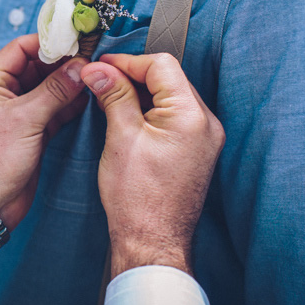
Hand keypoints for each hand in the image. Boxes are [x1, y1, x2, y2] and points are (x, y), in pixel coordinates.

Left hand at [0, 34, 88, 224]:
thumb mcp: (25, 119)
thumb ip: (54, 91)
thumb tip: (79, 67)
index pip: (20, 50)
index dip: (47, 43)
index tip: (75, 41)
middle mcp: (3, 95)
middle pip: (36, 68)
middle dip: (63, 64)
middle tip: (91, 60)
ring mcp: (18, 114)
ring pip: (47, 90)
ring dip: (69, 84)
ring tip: (94, 77)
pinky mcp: (31, 132)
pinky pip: (53, 111)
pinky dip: (69, 105)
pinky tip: (88, 99)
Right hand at [81, 53, 224, 278]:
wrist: (152, 242)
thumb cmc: (138, 199)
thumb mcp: (121, 137)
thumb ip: (114, 95)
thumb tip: (98, 70)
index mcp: (191, 115)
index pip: (161, 66)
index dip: (127, 62)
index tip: (101, 67)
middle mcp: (206, 124)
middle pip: (169, 78)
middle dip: (133, 75)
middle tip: (101, 81)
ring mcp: (204, 139)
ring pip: (170, 96)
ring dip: (140, 92)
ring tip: (109, 98)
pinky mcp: (196, 151)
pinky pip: (174, 117)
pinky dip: (150, 110)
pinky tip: (127, 116)